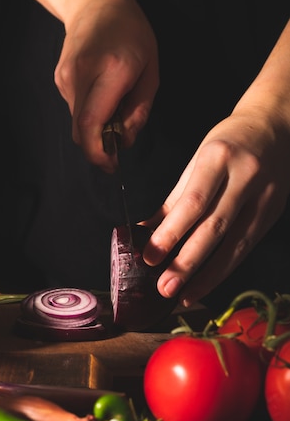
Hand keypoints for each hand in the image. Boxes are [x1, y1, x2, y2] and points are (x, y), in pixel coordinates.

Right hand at [54, 0, 158, 171]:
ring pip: (77, 122)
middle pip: (80, 130)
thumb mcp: (150, 72)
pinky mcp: (60, 79)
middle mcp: (82, 74)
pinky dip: (90, 115)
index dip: (98, 152)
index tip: (110, 164)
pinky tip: (103, 98)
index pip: (91, 123)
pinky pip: (75, 110)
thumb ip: (139, 111)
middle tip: (116, 150)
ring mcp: (66, 77)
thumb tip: (123, 142)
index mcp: (111, 69)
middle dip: (98, 147)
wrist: (95, 2)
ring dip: (96, 129)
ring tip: (115, 110)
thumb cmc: (131, 34)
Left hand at [142, 107, 289, 305]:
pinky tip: (206, 282)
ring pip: (235, 243)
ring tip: (184, 295)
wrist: (277, 125)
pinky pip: (246, 245)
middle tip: (165, 286)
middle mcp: (245, 176)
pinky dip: (224, 267)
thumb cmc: (228, 142)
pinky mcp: (273, 212)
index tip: (149, 255)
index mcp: (218, 157)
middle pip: (215, 227)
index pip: (193, 202)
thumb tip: (144, 230)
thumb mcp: (197, 159)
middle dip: (187, 261)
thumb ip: (173, 198)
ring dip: (207, 275)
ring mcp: (265, 196)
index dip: (171, 232)